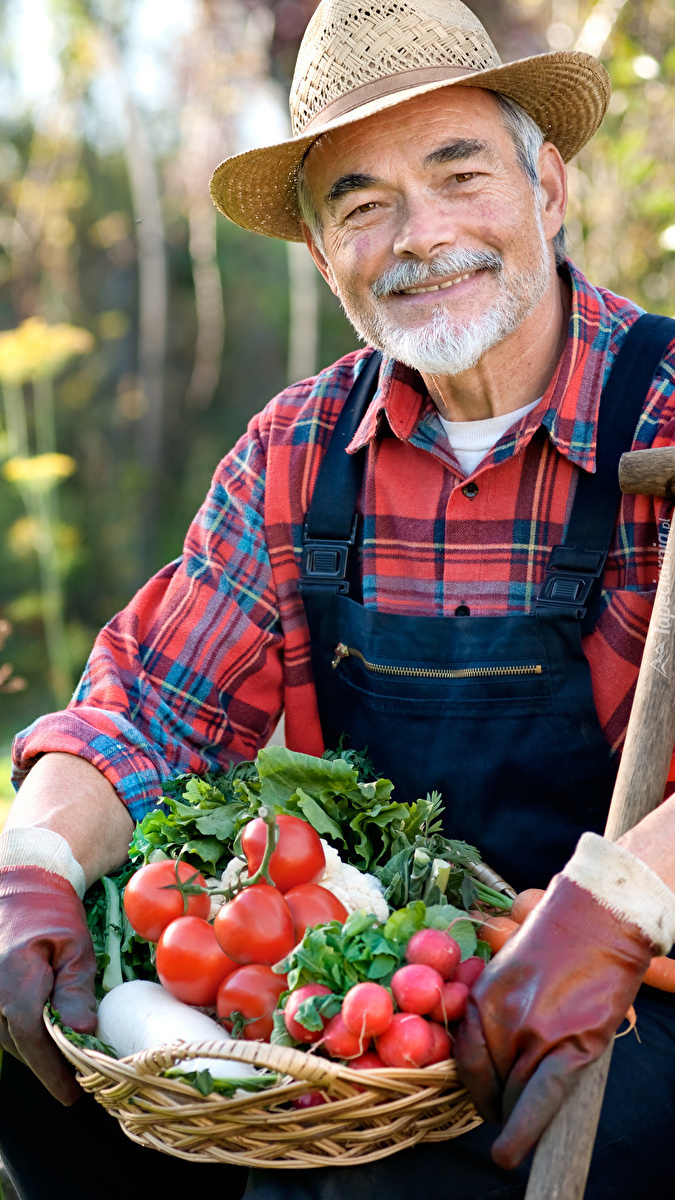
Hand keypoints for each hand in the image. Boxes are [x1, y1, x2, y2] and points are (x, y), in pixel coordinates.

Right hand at [0, 865, 96, 1104]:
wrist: (23, 883)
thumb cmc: (52, 912)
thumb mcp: (75, 946)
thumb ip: (76, 989)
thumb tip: (82, 1031)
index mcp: (15, 983)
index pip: (32, 1040)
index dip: (52, 1070)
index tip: (71, 1094)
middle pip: (20, 1043)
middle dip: (47, 1063)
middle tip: (78, 1078)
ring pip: (9, 1035)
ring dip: (35, 1047)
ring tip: (65, 1056)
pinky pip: (2, 1021)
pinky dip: (23, 1031)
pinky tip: (45, 1032)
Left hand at [454, 871, 653, 1169]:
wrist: (596, 919)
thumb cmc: (558, 942)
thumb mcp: (509, 974)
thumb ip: (498, 1016)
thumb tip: (498, 1060)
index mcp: (482, 1000)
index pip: (467, 1063)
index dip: (478, 1090)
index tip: (488, 1104)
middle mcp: (501, 1019)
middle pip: (491, 1084)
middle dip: (500, 1104)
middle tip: (512, 1113)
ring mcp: (535, 1033)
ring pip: (516, 1096)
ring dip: (517, 1118)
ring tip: (522, 1130)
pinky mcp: (571, 1044)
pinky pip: (542, 1098)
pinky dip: (525, 1128)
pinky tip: (511, 1151)